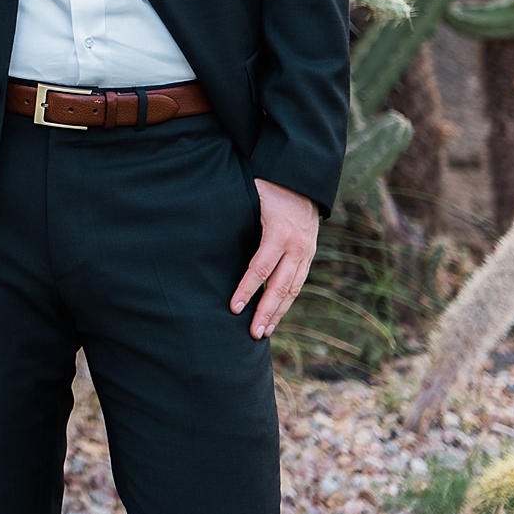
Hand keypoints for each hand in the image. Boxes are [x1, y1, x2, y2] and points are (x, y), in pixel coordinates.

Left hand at [230, 178, 317, 338]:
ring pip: (292, 289)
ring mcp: (306, 253)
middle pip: (280, 286)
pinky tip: (277, 315)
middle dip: (265, 312)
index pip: (260, 268)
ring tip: (264, 332)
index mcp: (279, 233)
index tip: (233, 307)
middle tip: (253, 334)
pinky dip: (287, 301)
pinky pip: (299, 283)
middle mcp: (296, 246)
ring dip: (278, 313)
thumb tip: (205, 227)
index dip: (247, 289)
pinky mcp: (309, 256)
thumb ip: (237, 215)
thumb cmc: (269, 185)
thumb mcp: (252, 196)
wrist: (303, 179)